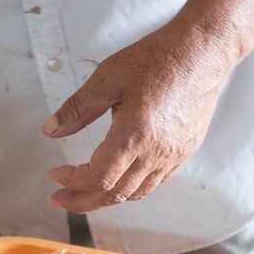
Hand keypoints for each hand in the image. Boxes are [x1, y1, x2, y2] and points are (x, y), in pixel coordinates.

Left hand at [41, 19, 238, 212]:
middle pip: (115, 195)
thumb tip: (51, 129)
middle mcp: (157, 152)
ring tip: (86, 193)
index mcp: (135, 135)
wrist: (202, 52)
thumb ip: (76, 109)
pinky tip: (120, 179)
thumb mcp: (107, 79)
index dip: (72, 182)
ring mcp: (174, 155)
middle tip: (61, 199)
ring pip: (137, 193)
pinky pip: (156, 182)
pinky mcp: (185, 150)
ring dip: (107, 198)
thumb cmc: (159, 59)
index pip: (98, 178)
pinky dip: (132, 188)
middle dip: (84, 201)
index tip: (56, 176)